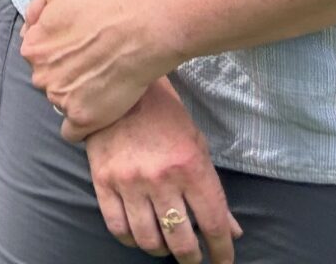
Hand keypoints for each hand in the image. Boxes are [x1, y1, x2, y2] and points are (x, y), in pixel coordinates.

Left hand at [22, 0, 169, 138]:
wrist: (135, 33)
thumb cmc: (101, 9)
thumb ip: (35, 9)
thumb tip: (27, 30)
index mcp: (32, 49)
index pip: (36, 59)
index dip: (57, 55)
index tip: (76, 52)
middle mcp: (41, 77)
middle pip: (47, 82)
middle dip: (64, 76)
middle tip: (90, 67)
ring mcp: (60, 100)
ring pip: (61, 103)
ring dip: (75, 97)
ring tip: (100, 83)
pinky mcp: (82, 118)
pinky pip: (71, 132)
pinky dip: (80, 125)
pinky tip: (94, 112)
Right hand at [81, 82, 239, 262]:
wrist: (119, 89)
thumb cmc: (165, 117)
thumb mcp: (197, 147)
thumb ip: (213, 191)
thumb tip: (232, 231)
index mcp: (190, 167)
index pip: (212, 224)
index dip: (222, 251)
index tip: (223, 262)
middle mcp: (160, 178)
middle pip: (181, 240)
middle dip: (192, 258)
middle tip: (194, 259)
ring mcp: (129, 181)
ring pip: (148, 240)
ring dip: (161, 250)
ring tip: (167, 246)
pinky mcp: (103, 181)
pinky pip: (118, 227)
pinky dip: (131, 240)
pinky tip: (140, 236)